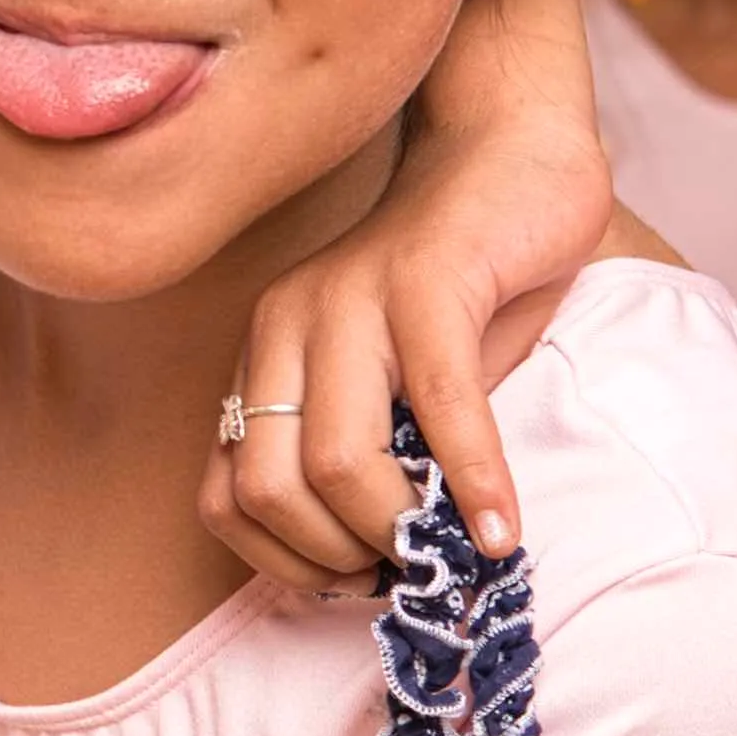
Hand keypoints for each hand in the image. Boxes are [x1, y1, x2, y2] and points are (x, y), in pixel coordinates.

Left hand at [213, 0, 608, 586]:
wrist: (513, 154)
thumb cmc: (468, 286)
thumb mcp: (402, 385)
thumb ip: (380, 457)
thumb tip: (389, 568)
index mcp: (264, 354)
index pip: (223, 496)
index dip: (286, 561)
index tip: (359, 582)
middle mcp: (285, 324)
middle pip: (266, 488)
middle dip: (339, 556)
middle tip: (408, 570)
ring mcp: (349, 297)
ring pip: (330, 458)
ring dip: (394, 528)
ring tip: (449, 552)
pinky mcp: (425, 278)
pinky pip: (437, 403)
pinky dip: (472, 479)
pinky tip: (502, 529)